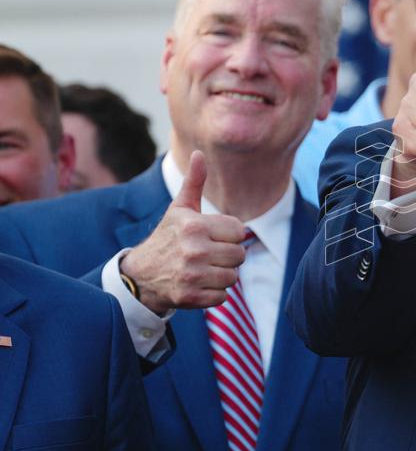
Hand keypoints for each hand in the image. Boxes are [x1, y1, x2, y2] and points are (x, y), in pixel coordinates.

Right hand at [119, 150, 246, 312]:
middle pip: (239, 256)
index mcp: (195, 226)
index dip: (229, 236)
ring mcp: (192, 275)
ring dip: (222, 276)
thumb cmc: (167, 238)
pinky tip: (198, 285)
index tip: (213, 237)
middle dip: (227, 257)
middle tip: (208, 255)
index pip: (240, 232)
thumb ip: (194, 183)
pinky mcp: (190, 297)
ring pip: (233, 277)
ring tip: (203, 270)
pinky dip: (214, 294)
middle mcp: (194, 250)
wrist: (140, 276)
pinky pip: (222, 297)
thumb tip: (199, 154)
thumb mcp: (179, 210)